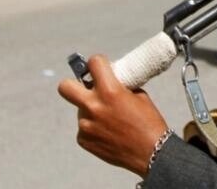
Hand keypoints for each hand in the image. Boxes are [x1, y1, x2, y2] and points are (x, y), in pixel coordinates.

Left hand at [57, 55, 169, 176]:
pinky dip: (93, 127)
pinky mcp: (83, 139)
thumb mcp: (140, 96)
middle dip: (73, 84)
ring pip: (80, 109)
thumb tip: (110, 81)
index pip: (93, 63)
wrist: (151, 152)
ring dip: (91, 110)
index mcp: (110, 90)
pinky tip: (108, 133)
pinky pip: (84, 127)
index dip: (97, 63)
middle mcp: (93, 106)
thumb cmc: (149, 122)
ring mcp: (85, 124)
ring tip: (110, 120)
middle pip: (65, 86)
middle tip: (86, 89)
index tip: (100, 67)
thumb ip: (121, 86)